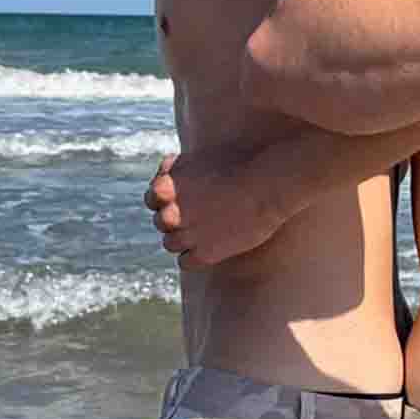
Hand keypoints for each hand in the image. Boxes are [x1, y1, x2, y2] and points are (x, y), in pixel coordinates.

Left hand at [144, 141, 306, 267]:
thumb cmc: (239, 163)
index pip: (151, 200)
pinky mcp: (204, 255)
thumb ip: (177, 168)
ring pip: (170, 244)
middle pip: (161, 223)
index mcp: (166, 187)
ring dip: (184, 239)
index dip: (165, 200)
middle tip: (199, 216)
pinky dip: (194, 256)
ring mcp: (187, 236)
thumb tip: (164, 173)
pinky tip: (210, 247)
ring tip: (205, 232)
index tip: (182, 200)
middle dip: (176, 220)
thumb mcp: (200, 156)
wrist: (268, 185)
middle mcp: (171, 213)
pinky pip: (184, 262)